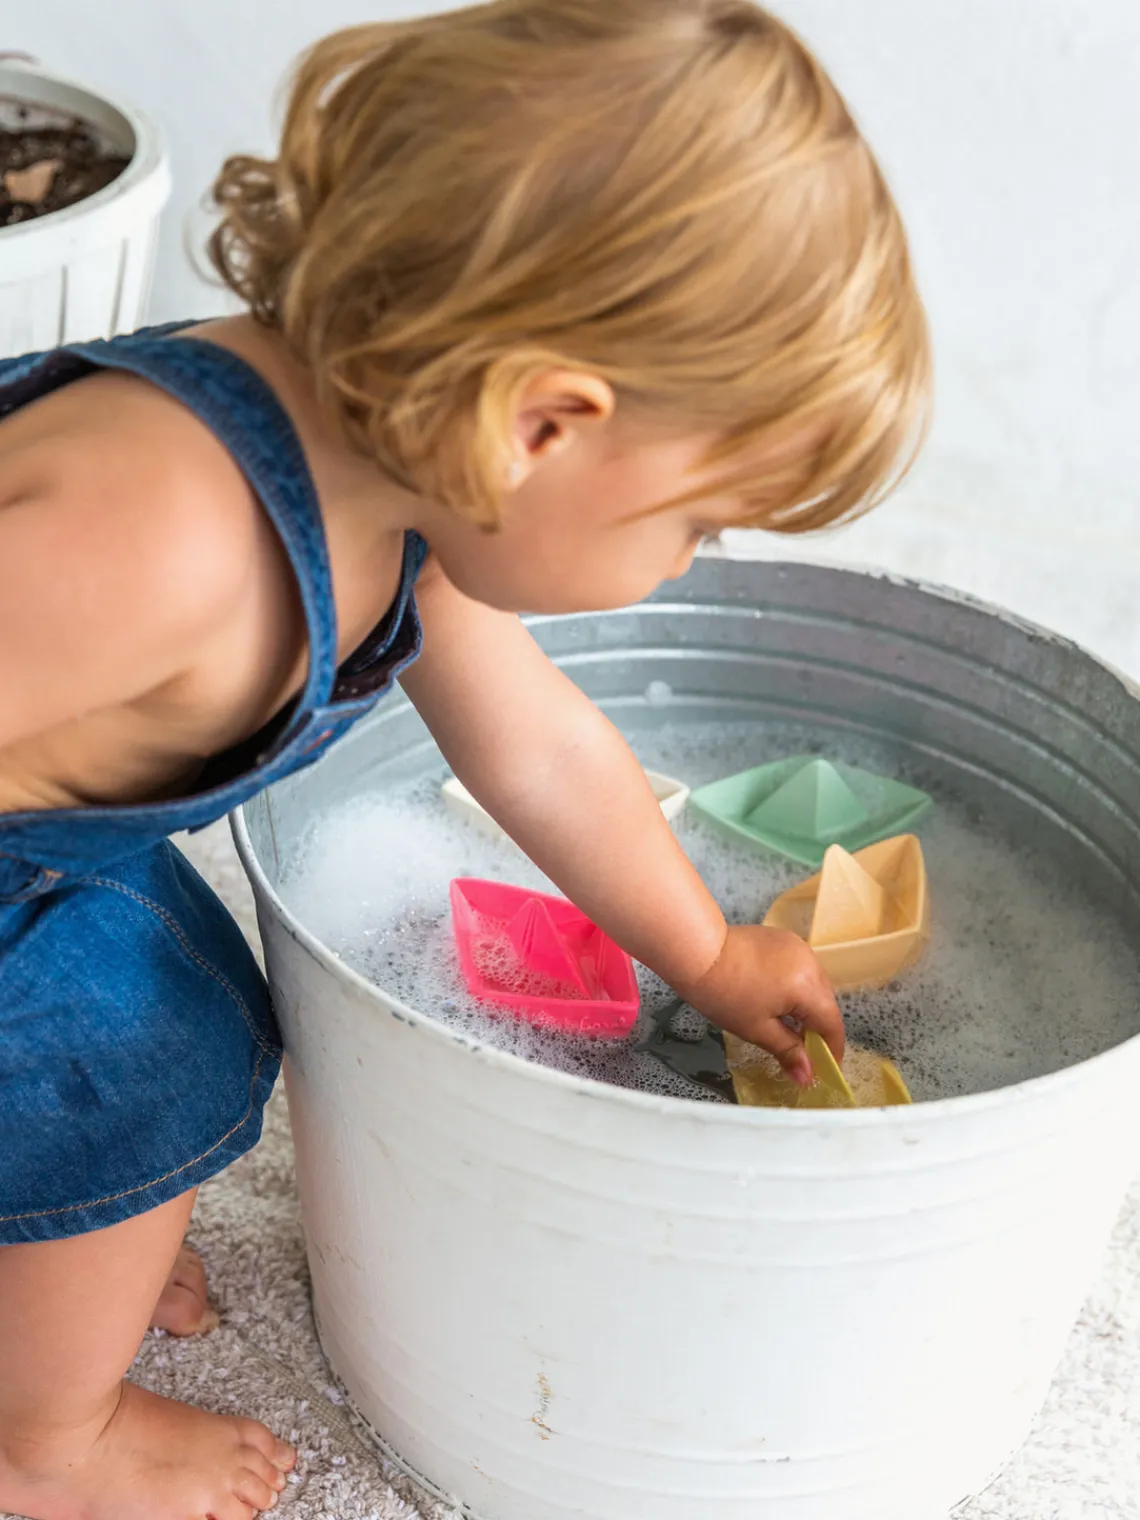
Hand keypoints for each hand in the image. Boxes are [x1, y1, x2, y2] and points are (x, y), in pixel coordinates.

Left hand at [676, 925, 844, 1086]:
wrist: (697, 952)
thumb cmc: (724, 994)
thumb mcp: (758, 1030)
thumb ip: (789, 1052)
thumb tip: (808, 1076)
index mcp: (808, 986)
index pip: (832, 1023)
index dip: (831, 1048)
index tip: (825, 1067)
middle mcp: (810, 962)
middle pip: (826, 1002)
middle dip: (819, 1028)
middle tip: (804, 1052)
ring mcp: (797, 947)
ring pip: (814, 984)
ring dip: (808, 1006)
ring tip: (789, 1026)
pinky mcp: (783, 939)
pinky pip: (801, 968)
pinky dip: (797, 986)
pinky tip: (778, 999)